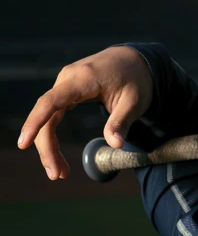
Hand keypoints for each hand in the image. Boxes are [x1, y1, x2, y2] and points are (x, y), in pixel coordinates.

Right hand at [16, 46, 153, 179]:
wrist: (135, 59)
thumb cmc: (137, 79)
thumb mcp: (135, 101)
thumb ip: (122, 122)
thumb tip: (115, 144)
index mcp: (83, 79)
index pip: (51, 101)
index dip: (35, 122)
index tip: (23, 143)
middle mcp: (68, 78)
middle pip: (46, 115)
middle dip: (47, 147)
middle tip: (57, 175)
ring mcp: (65, 84)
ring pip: (47, 117)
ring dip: (49, 145)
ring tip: (60, 172)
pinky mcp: (67, 91)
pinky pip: (53, 114)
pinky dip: (53, 135)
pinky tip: (57, 155)